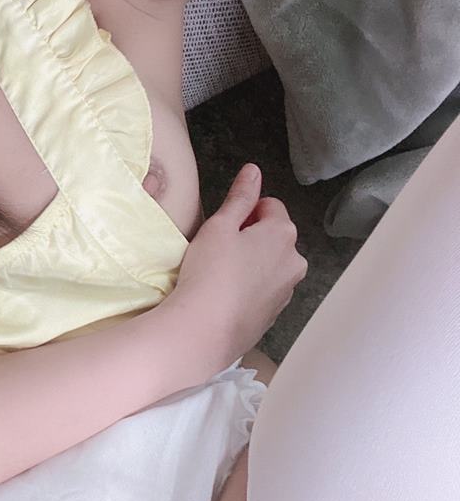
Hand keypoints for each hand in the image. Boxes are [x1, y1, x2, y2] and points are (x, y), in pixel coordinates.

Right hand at [169, 164, 308, 370]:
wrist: (205, 330)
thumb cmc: (209, 271)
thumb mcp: (219, 226)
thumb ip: (240, 197)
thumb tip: (254, 170)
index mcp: (283, 234)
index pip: (270, 206)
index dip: (246, 211)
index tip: (225, 225)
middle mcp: (294, 261)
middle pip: (275, 237)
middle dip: (252, 237)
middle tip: (220, 249)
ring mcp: (287, 292)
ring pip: (271, 265)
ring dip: (253, 263)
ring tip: (222, 275)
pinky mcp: (274, 316)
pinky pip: (265, 291)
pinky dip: (250, 288)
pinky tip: (227, 296)